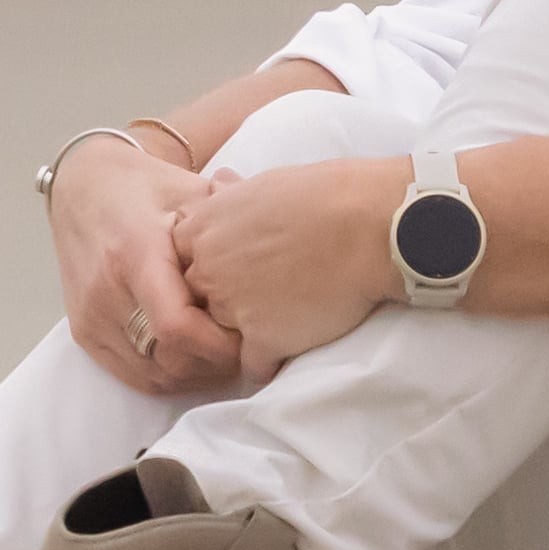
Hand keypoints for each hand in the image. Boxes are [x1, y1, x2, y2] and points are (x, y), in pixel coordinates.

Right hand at [48, 141, 249, 396]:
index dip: (219, 345)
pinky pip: (134, 377)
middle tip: (249, 348)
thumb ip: (234, 222)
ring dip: (197, 375)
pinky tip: (196, 360)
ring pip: (155, 376)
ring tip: (225, 354)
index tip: (251, 337)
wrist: (84, 188)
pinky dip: (171, 377)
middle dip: (216, 363)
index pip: (176, 326)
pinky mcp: (84, 333)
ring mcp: (91, 317)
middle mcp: (106, 291)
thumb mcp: (192, 192)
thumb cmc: (147, 188)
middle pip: (170, 358)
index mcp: (134, 253)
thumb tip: (285, 242)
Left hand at [179, 155, 414, 372]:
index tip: (236, 270)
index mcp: (202, 229)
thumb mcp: (265, 182)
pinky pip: (253, 367)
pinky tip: (292, 347)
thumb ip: (232, 196)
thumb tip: (219, 183)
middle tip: (261, 298)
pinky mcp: (263, 341)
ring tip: (280, 323)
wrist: (369, 225)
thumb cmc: (327, 194)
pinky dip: (271, 362)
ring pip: (219, 337)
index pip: (180, 261)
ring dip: (244, 335)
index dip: (210, 268)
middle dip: (221, 303)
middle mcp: (208, 270)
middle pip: (197, 300)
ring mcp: (232, 309)